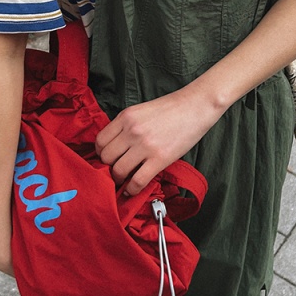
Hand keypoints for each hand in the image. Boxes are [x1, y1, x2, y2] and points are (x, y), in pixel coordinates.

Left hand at [94, 86, 222, 195]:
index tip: (106, 158)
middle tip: (115, 170)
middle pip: (106, 157)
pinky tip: (132, 190)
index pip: (100, 141)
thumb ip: (126, 125)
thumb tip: (115, 147)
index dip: (100, 153)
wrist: (195, 106)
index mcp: (126, 117)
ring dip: (118, 179)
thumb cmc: (171, 108)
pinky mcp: (159, 158)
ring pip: (118, 171)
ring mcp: (145, 145)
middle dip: (108, 167)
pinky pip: (137, 181)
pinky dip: (132, 189)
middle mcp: (131, 131)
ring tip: (124, 180)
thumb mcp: (141, 110)